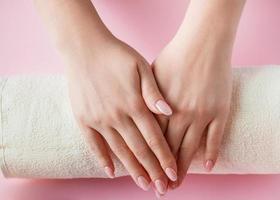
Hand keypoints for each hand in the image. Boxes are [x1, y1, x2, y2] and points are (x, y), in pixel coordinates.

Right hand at [64, 34, 176, 193]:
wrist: (84, 47)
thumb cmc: (116, 55)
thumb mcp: (140, 67)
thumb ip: (154, 92)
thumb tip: (169, 113)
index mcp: (135, 104)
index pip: (154, 138)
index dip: (165, 158)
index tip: (173, 174)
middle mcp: (117, 116)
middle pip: (139, 149)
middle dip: (153, 170)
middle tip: (162, 189)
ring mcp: (98, 119)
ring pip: (120, 151)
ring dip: (133, 170)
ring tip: (144, 185)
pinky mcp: (83, 119)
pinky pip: (93, 144)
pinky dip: (103, 159)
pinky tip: (111, 172)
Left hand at [152, 37, 232, 187]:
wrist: (203, 42)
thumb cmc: (176, 56)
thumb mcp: (152, 74)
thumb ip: (147, 98)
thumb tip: (142, 116)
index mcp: (161, 106)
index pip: (153, 140)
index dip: (149, 159)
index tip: (146, 173)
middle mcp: (181, 114)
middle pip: (170, 149)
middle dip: (163, 171)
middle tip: (161, 189)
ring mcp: (202, 114)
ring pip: (190, 148)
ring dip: (183, 169)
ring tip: (177, 184)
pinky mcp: (220, 111)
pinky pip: (215, 138)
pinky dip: (211, 154)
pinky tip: (206, 168)